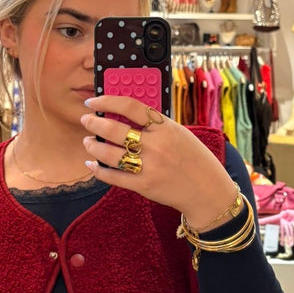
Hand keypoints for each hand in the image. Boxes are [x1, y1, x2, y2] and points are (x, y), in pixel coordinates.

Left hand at [80, 96, 236, 229]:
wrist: (208, 191)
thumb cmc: (194, 159)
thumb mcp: (179, 133)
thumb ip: (154, 124)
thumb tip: (122, 114)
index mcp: (166, 127)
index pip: (131, 107)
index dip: (107, 101)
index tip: (93, 102)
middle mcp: (157, 145)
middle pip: (115, 129)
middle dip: (94, 123)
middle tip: (86, 120)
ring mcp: (150, 166)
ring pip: (109, 153)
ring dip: (93, 146)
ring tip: (88, 142)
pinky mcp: (144, 186)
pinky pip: (113, 177)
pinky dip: (98, 170)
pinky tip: (92, 164)